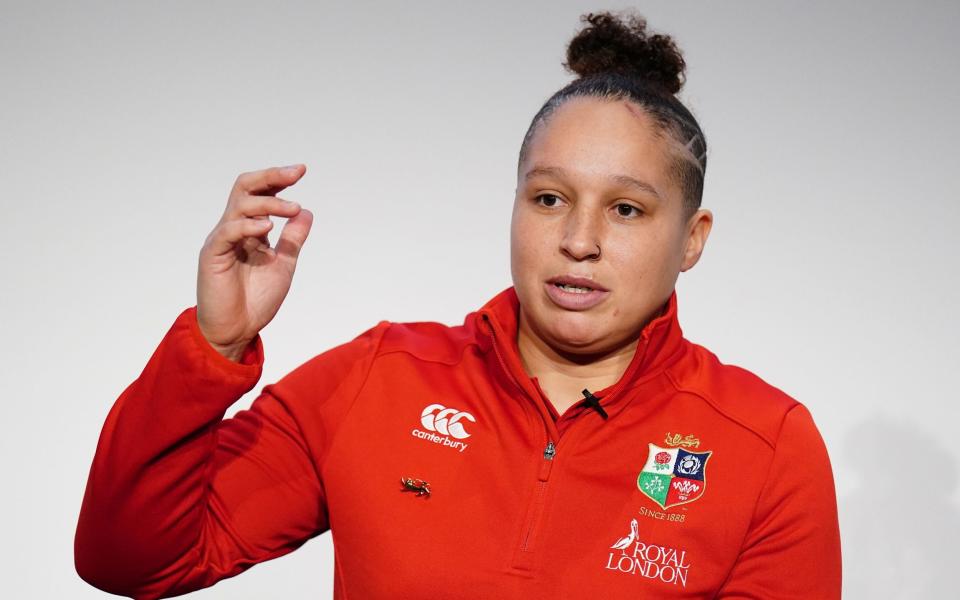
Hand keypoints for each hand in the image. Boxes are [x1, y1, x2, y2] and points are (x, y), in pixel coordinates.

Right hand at [196, 164, 313, 359]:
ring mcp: (221, 240)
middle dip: (270, 176)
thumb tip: (307, 212)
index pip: (260, 194)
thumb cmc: (255, 300)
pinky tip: (268, 227)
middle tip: (295, 173)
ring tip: (292, 208)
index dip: (278, 180)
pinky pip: (228, 232)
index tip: (300, 171)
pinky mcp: (212, 256)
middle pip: (245, 188)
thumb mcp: (283, 264)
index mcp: (249, 230)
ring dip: (269, 203)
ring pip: (239, 206)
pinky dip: (248, 225)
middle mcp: (233, 229)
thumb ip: (293, 239)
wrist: (236, 331)